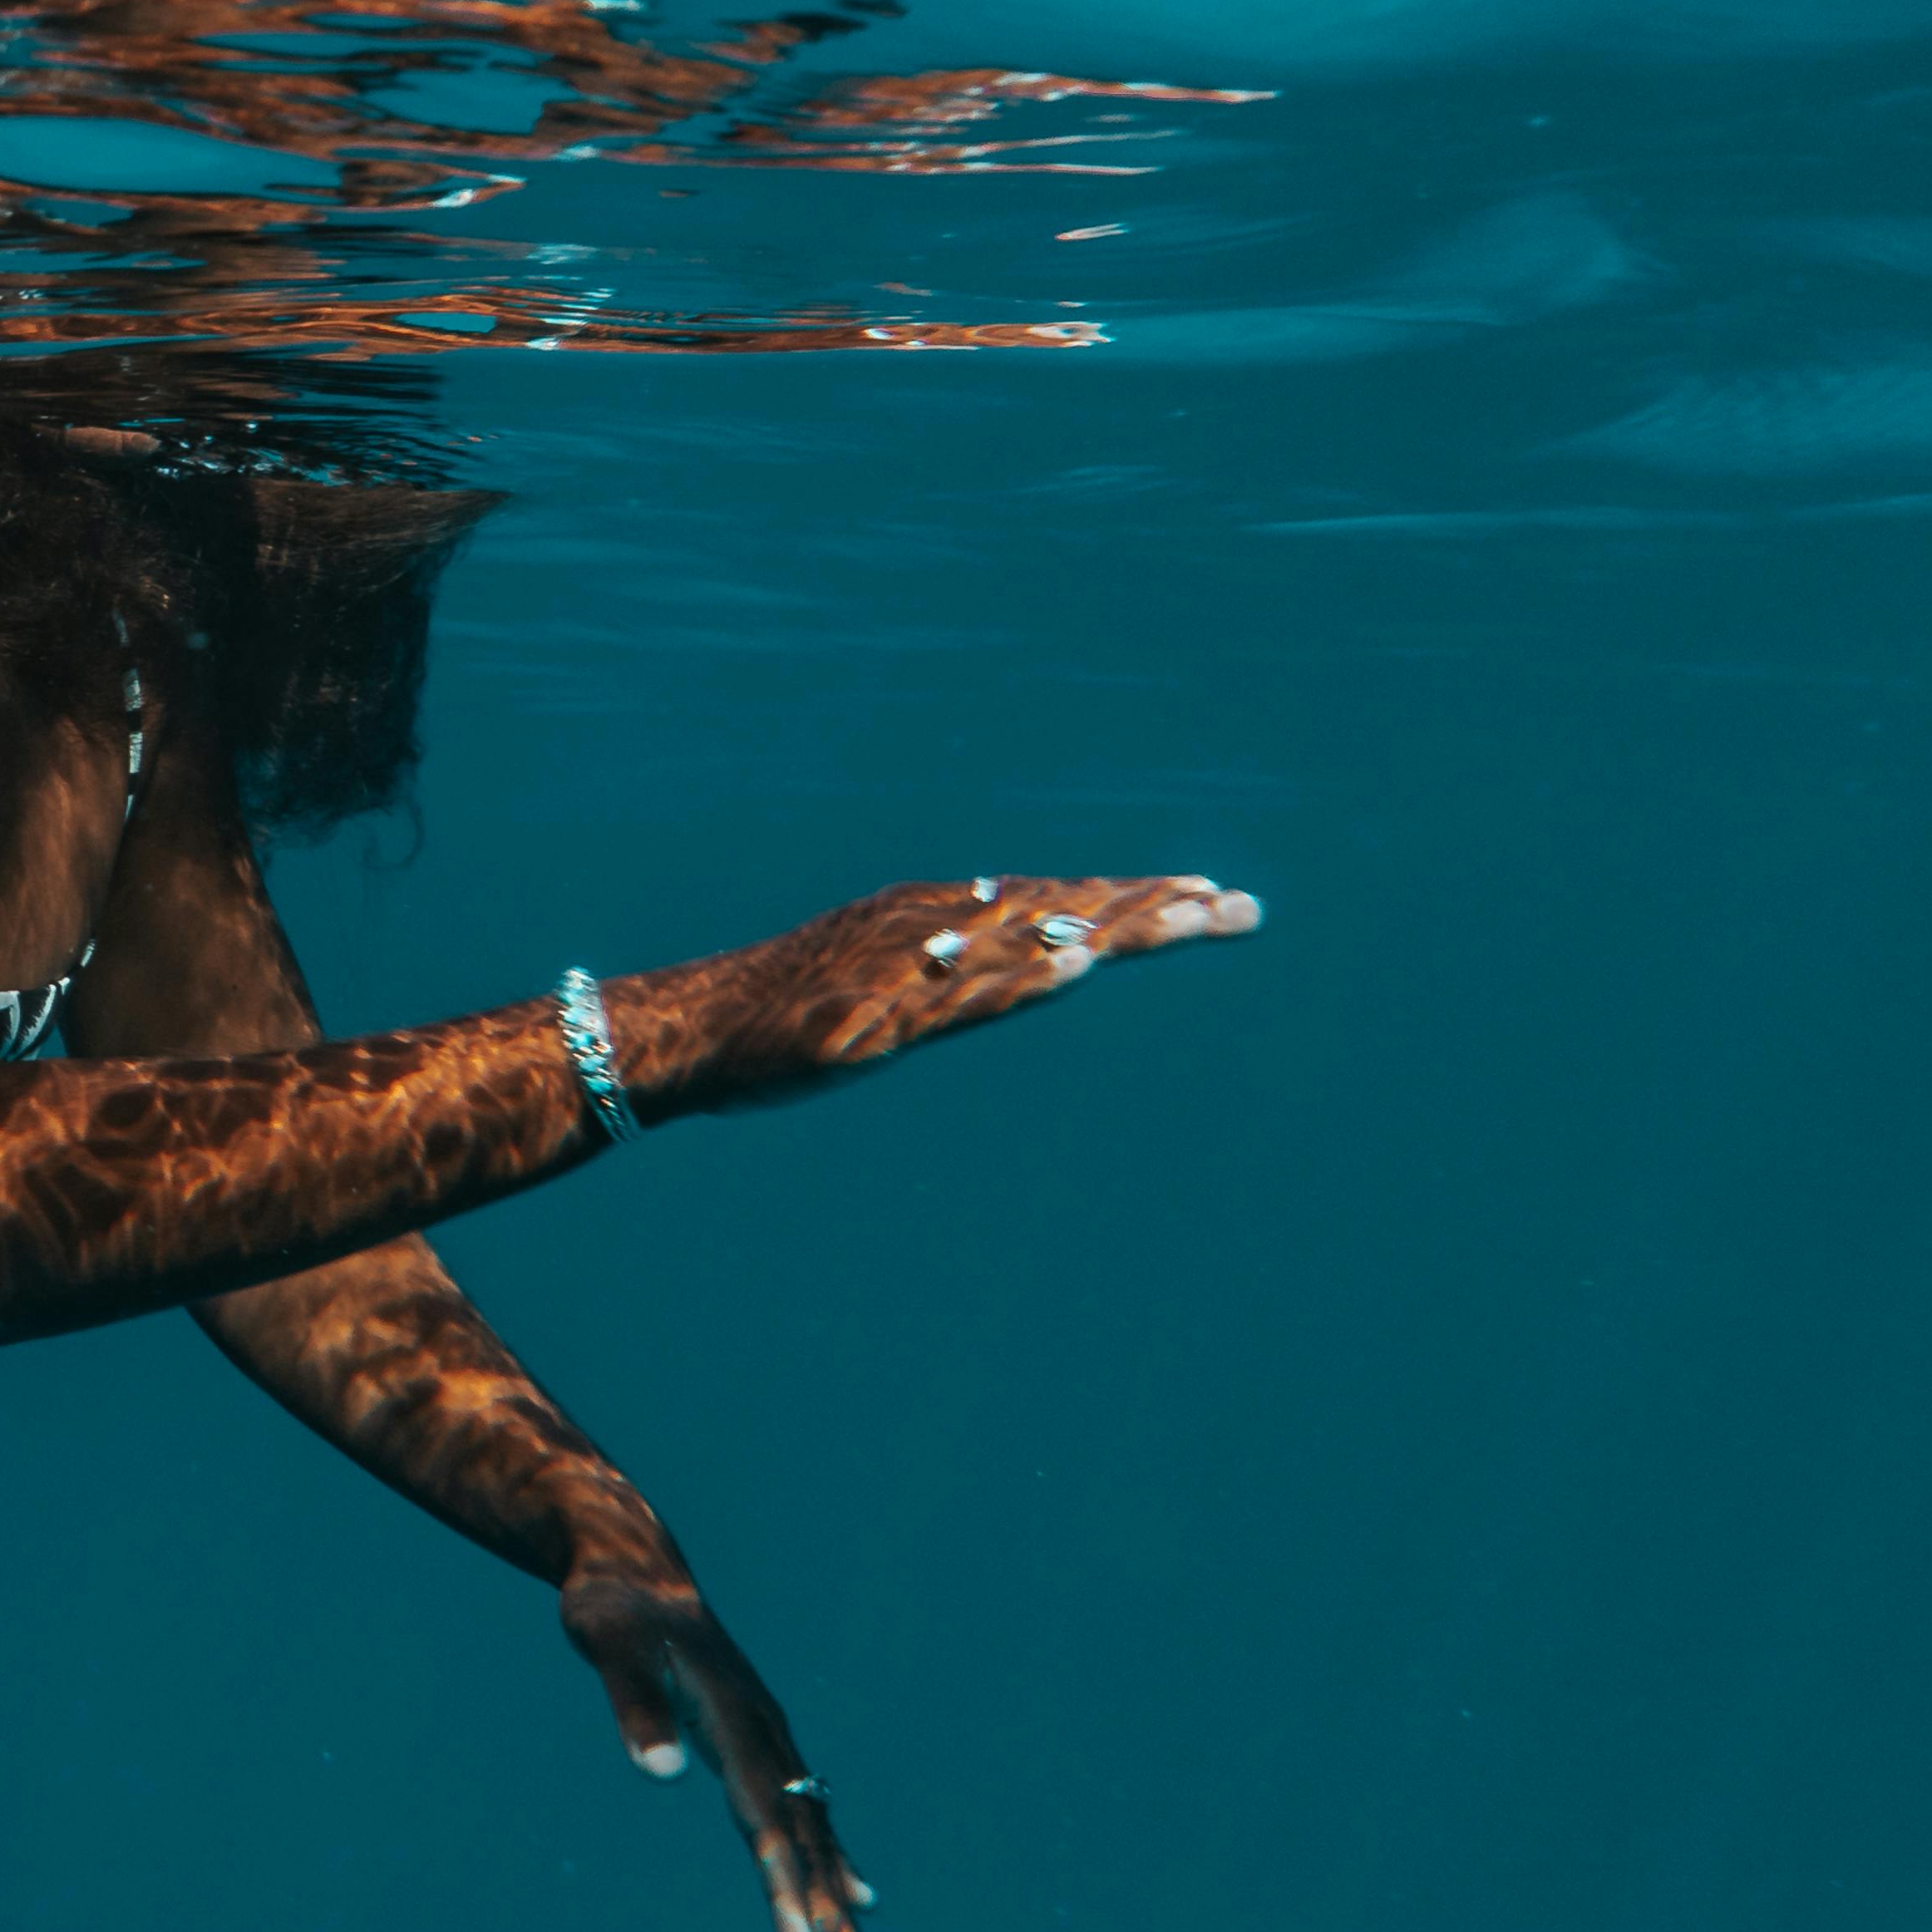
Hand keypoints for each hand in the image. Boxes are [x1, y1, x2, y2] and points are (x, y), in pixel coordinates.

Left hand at [561, 1569, 872, 1931]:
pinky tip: (854, 1898)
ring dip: (836, 1901)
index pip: (767, 1822)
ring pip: (814, 1834)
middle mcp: (767, 1738)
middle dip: (826, 1918)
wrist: (635, 1568)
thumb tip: (657, 1770)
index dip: (787, 1886)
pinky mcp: (760, 1743)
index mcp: (736, 1723)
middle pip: (804, 1841)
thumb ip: (634, 1704)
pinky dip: (831, 1860)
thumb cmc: (614, 1609)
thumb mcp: (609, 1646)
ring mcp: (770, 1741)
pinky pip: (807, 1813)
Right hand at [649, 870, 1254, 1112]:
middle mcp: (935, 926)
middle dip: (1153, 909)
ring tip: (1192, 918)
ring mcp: (908, 967)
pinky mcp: (878, 1012)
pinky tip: (1079, 968)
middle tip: (1241, 909)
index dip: (1137, 901)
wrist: (689, 1032)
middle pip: (1062, 911)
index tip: (1213, 899)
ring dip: (1113, 927)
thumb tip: (1037, 955)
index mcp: (943, 920)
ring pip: (1027, 940)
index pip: (1060, 903)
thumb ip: (959, 974)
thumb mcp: (887, 988)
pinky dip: (1026, 976)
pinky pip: (963, 993)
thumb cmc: (785, 1018)